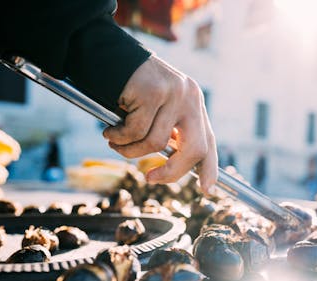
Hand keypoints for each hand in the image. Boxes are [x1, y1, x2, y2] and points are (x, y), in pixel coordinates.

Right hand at [102, 55, 217, 193]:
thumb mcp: (156, 111)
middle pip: (194, 150)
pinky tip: (109, 130)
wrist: (107, 55)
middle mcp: (190, 97)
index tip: (207, 189)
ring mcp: (174, 93)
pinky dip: (119, 137)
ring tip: (114, 141)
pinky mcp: (154, 92)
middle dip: (171, 172)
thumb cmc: (128, 89)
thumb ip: (168, 133)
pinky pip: (136, 131)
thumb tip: (170, 167)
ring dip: (130, 151)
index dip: (209, 167)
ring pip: (156, 144)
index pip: (208, 140)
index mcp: (193, 103)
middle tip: (150, 179)